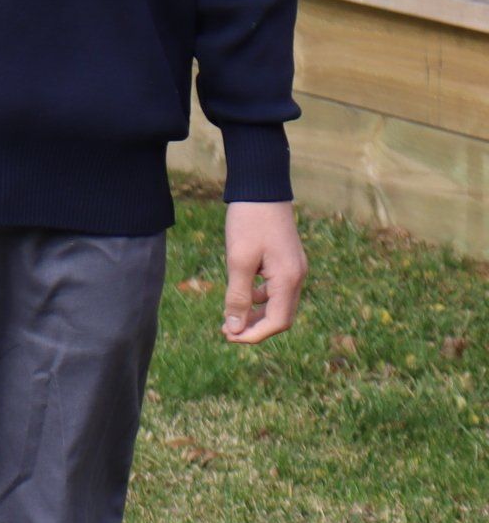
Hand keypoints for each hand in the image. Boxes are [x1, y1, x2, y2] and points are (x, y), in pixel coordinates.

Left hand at [222, 200, 306, 344]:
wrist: (261, 187)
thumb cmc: (249, 221)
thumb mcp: (238, 261)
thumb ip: (237, 297)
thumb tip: (235, 329)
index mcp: (289, 278)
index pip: (278, 322)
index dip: (254, 335)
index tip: (229, 335)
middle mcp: (297, 276)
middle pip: (280, 316)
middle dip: (254, 327)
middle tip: (226, 330)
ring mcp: (293, 268)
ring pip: (277, 303)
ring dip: (255, 314)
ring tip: (229, 316)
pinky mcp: (285, 260)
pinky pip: (274, 289)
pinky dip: (258, 297)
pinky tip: (239, 294)